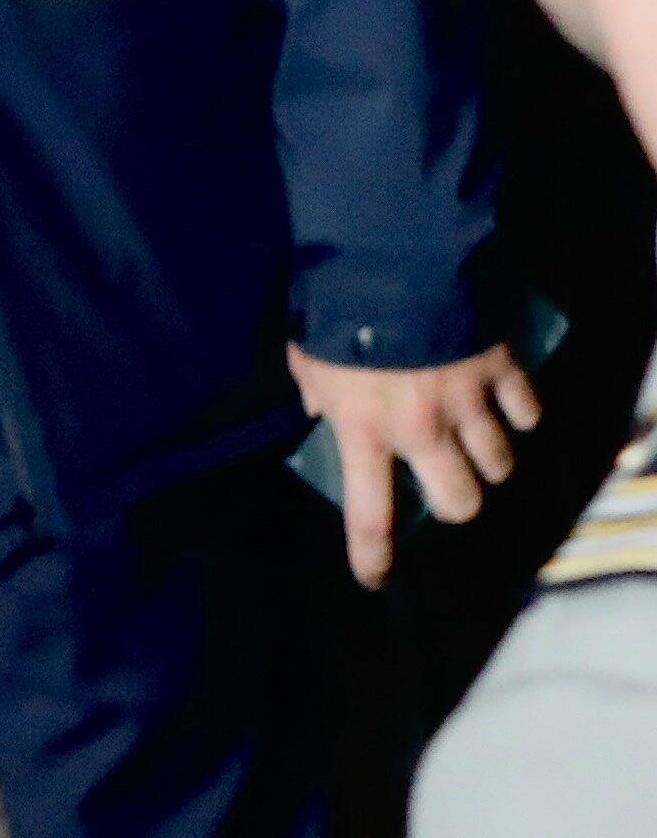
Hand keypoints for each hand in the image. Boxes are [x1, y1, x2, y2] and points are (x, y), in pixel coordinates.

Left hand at [290, 338, 541, 588]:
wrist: (393, 259)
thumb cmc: (338, 313)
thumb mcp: (309, 362)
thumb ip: (318, 396)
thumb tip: (321, 414)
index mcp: (364, 433)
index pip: (369, 515)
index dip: (374, 555)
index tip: (375, 578)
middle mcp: (422, 430)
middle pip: (462, 500)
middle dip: (459, 503)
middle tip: (449, 488)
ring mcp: (469, 402)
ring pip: (499, 462)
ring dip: (490, 460)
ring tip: (478, 445)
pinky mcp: (503, 371)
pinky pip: (527, 412)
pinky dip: (523, 415)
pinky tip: (511, 408)